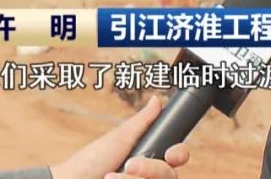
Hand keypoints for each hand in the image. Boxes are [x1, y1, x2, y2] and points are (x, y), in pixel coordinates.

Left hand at [50, 96, 190, 178]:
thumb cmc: (91, 161)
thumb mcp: (120, 138)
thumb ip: (143, 121)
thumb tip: (157, 99)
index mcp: (150, 156)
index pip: (178, 157)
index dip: (179, 154)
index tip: (170, 154)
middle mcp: (149, 175)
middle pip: (171, 174)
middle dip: (151, 169)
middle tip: (129, 166)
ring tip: (110, 178)